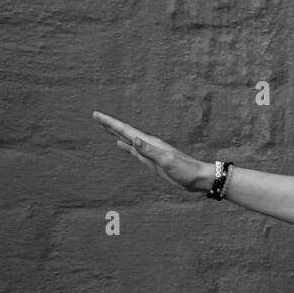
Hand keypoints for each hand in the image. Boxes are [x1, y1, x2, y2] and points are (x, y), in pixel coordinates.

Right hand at [92, 110, 209, 193]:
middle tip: (96, 116)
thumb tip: (134, 139)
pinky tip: (119, 143)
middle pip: (124, 131)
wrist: (197, 178)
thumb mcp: (166, 161)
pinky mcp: (151, 160)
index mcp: (149, 143)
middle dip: (110, 124)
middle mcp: (148, 145)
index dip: (110, 122)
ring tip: (104, 127)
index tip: (96, 114)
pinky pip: (133, 150)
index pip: (126, 130)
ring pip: (127, 139)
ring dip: (115, 133)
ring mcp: (149, 152)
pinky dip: (124, 146)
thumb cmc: (184, 170)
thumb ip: (150, 150)